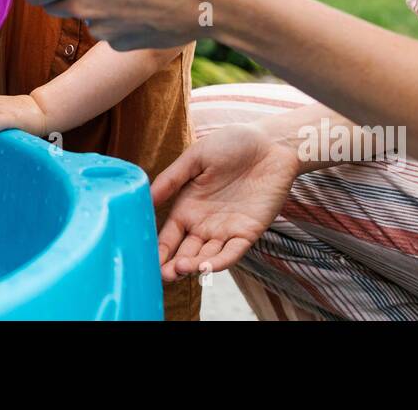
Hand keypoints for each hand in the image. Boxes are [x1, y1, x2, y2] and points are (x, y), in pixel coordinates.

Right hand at [151, 119, 300, 279]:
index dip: (158, 250)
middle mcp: (204, 224)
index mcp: (187, 207)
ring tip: (178, 269)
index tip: (146, 262)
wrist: (272, 143)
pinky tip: (205, 266)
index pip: (168, 236)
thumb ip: (172, 178)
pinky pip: (232, 253)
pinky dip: (219, 262)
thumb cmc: (232, 143)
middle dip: (171, 266)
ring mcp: (226, 230)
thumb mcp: (196, 157)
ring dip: (192, 266)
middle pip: (184, 252)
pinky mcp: (248, 233)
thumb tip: (145, 198)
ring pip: (205, 257)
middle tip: (161, 275)